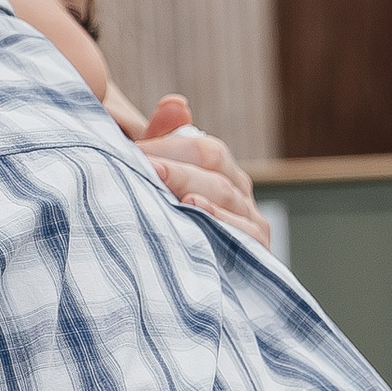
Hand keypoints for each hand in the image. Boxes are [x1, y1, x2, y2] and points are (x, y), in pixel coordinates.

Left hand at [112, 89, 269, 245]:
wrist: (187, 287)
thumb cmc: (169, 228)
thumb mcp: (162, 182)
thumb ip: (165, 140)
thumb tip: (177, 103)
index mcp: (223, 173)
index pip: (206, 148)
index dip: (169, 144)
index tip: (134, 150)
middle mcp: (241, 193)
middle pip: (215, 165)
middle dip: (175, 164)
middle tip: (143, 164)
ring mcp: (252, 221)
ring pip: (225, 193)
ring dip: (191, 184)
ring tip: (161, 179)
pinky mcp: (257, 250)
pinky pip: (242, 230)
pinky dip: (218, 218)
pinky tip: (193, 209)